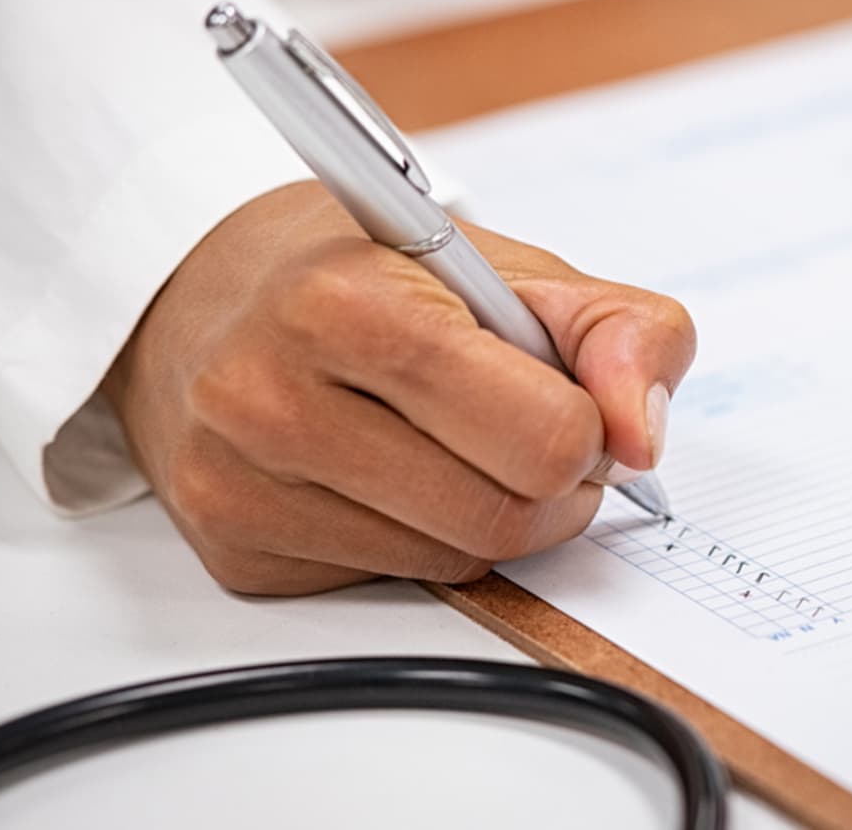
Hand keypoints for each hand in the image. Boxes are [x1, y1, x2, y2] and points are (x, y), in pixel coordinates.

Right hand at [105, 181, 696, 594]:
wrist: (209, 291)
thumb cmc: (379, 274)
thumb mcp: (516, 268)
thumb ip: (622, 334)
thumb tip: (641, 437)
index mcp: (347, 303)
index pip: (541, 434)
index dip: (586, 426)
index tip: (567, 398)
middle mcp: (271, 396)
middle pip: (503, 515)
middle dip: (548, 482)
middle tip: (528, 432)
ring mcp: (240, 482)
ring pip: (454, 561)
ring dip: (489, 515)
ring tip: (453, 443)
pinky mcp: (234, 551)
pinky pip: (392, 582)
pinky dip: (419, 539)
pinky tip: (385, 473)